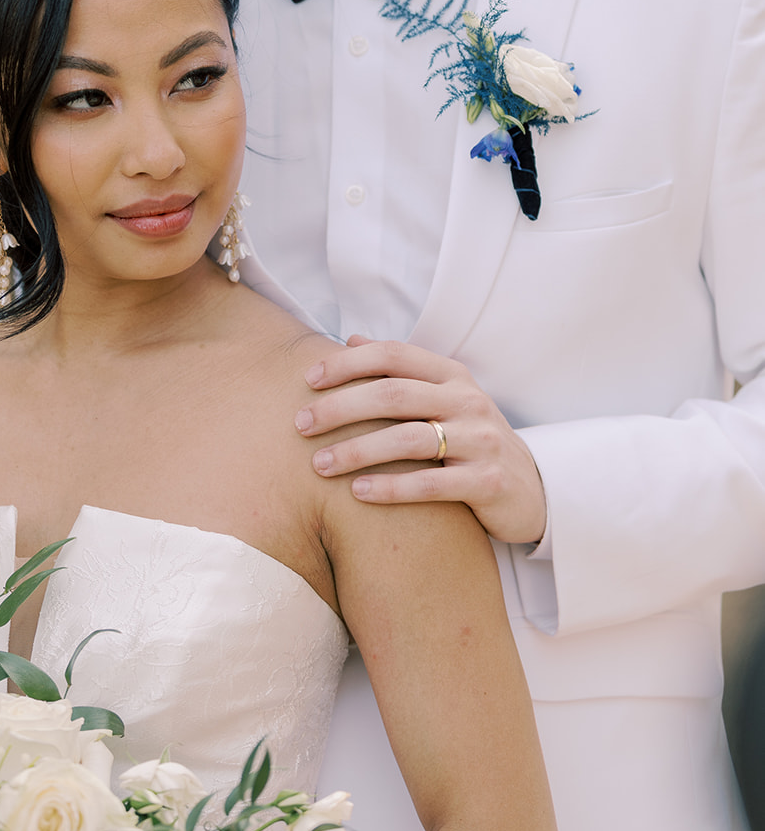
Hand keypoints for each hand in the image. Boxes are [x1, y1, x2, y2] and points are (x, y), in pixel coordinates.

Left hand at [295, 336, 547, 544]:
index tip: (308, 379)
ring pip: (409, 440)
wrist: (531, 489)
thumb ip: (400, 371)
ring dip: (357, 451)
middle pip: (393, 395)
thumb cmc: (469, 439)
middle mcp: (468, 401)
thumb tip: (352, 337)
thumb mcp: (442, 398)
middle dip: (340, 408)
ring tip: (319, 465)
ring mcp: (481, 440)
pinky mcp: (488, 482)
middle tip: (300, 425)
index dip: (348, 363)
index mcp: (452, 375)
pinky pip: (432, 484)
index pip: (393, 356)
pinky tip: (358, 493)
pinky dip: (391, 488)